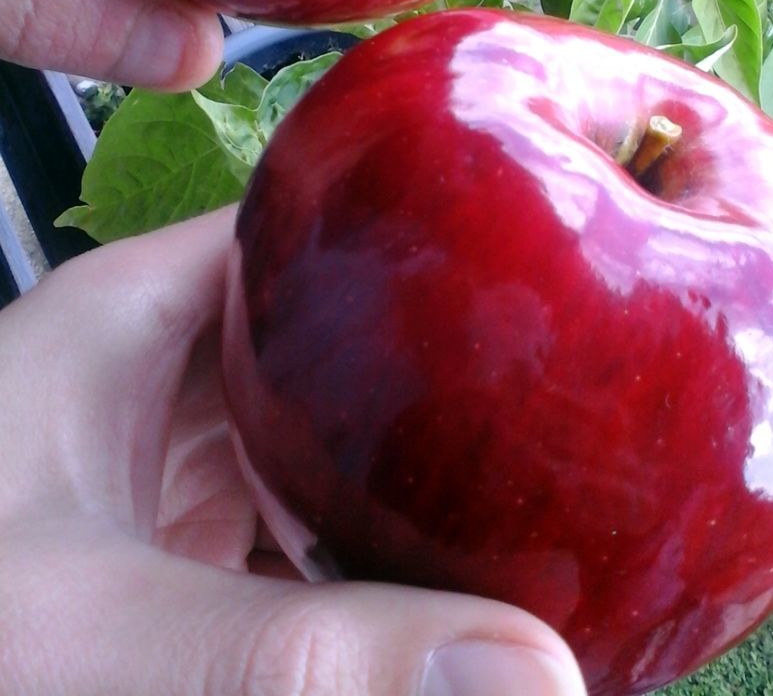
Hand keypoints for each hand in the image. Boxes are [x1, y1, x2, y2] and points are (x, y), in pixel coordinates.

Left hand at [0, 210, 585, 695]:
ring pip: (321, 442)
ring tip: (545, 498)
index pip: (309, 227)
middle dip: (443, 380)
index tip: (542, 276)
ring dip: (409, 479)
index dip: (425, 236)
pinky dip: (360, 568)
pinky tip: (435, 610)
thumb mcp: (90, 639)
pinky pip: (291, 536)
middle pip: (335, 341)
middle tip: (575, 409)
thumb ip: (300, 656)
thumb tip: (528, 669)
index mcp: (135, 318)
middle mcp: (158, 376)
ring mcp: (163, 469)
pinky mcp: (163, 560)